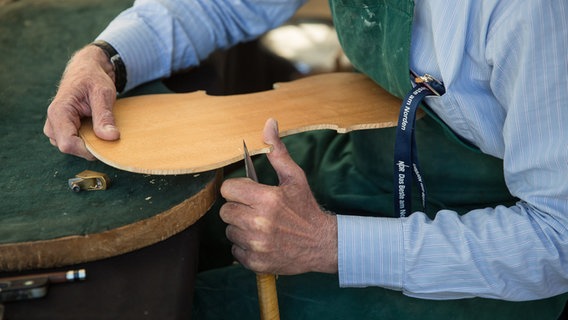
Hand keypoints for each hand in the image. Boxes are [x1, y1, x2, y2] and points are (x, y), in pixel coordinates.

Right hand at [43, 45, 119, 159]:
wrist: (87, 70)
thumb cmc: (93, 78)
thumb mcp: (103, 94)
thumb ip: (104, 116)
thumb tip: (111, 137)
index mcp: (59, 112)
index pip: (68, 144)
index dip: (88, 150)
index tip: (106, 144)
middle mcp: (52, 121)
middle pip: (68, 148)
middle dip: (89, 146)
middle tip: (106, 132)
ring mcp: (55, 127)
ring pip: (71, 147)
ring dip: (88, 143)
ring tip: (100, 126)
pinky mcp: (61, 129)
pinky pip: (73, 143)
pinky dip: (87, 140)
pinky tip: (95, 129)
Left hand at [220, 118, 337, 274]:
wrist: (322, 244)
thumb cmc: (305, 208)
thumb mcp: (295, 177)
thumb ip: (277, 151)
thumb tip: (269, 123)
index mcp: (266, 198)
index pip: (228, 189)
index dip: (238, 190)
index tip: (248, 193)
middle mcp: (259, 222)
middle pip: (225, 211)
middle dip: (238, 209)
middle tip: (256, 210)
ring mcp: (256, 244)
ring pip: (229, 231)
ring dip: (241, 228)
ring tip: (260, 226)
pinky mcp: (255, 262)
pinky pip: (235, 250)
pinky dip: (245, 247)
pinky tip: (261, 241)